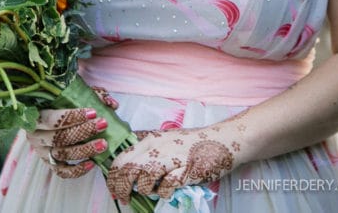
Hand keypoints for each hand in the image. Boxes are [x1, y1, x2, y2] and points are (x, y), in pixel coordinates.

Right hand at [28, 87, 119, 178]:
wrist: (52, 117)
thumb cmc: (64, 103)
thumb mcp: (75, 94)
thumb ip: (93, 95)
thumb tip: (112, 104)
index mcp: (37, 117)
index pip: (53, 119)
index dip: (73, 117)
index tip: (93, 113)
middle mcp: (36, 136)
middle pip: (59, 138)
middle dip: (83, 132)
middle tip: (103, 125)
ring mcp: (42, 151)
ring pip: (62, 155)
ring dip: (85, 150)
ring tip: (103, 144)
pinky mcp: (49, 163)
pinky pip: (61, 171)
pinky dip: (77, 170)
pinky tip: (92, 163)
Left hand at [105, 121, 245, 201]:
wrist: (223, 140)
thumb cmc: (194, 143)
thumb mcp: (167, 141)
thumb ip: (149, 151)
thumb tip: (129, 169)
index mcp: (151, 140)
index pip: (122, 158)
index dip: (114, 176)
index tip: (114, 188)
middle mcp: (158, 147)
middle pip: (128, 169)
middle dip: (122, 187)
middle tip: (125, 198)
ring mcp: (172, 158)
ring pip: (144, 178)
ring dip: (144, 190)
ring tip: (151, 192)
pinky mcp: (186, 171)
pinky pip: (166, 186)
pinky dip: (163, 193)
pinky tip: (168, 190)